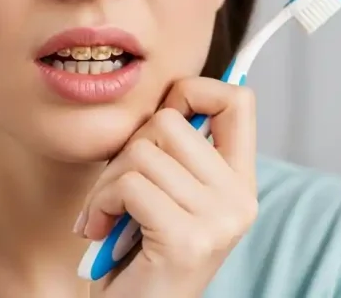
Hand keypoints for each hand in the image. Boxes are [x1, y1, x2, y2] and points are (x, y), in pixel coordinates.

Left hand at [77, 77, 259, 297]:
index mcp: (239, 181)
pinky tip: (102, 230)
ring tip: (108, 215)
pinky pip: (128, 186)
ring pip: (141, 152)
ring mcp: (219, 220)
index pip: (237, 99)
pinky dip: (100, 205)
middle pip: (167, 122)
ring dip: (106, 183)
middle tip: (116, 191)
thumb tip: (166, 90)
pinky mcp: (188, 239)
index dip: (191, 91)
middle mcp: (240, 199)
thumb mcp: (163, 191)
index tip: (155, 126)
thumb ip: (173, 149)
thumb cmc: (137, 251)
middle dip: (124, 152)